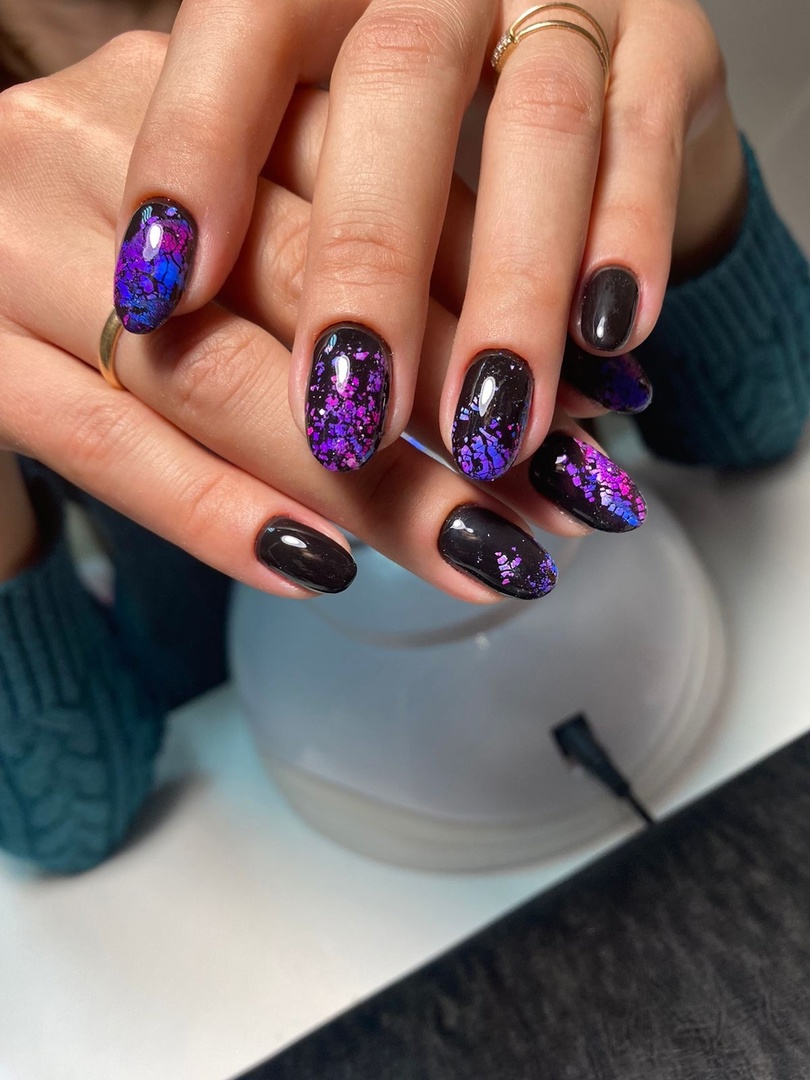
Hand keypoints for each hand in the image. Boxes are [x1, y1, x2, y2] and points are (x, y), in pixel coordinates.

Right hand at [1, 33, 596, 604]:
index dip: (496, 297)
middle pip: (314, 288)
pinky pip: (102, 444)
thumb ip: (321, 242)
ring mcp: (20, 254)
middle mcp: (105, 154)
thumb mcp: (215, 196)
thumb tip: (501, 366)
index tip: (608, 390)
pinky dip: (214, 511)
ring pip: (220, 377)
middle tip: (577, 494)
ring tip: (489, 554)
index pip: (371, 190)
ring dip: (368, 481)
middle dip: (461, 403)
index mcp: (188, 94)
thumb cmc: (91, 229)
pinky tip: (318, 570)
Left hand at [117, 0, 743, 484]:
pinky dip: (630, 242)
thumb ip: (267, 226)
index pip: (246, 28)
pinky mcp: (671, 43)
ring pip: (541, 124)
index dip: (196, 152)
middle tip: (347, 422)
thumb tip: (178, 349)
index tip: (159, 296)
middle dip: (371, 268)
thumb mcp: (324, 146)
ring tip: (489, 434)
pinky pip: (651, 138)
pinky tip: (608, 340)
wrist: (577, 52)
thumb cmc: (413, 131)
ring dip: (514, 296)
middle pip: (398, 81)